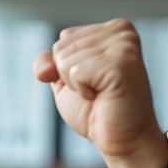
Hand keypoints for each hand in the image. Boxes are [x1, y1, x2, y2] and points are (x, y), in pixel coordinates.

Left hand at [33, 19, 167, 167]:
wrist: (122, 138)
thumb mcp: (65, 81)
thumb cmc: (97, 110)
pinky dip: (82, 92)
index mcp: (113, 29)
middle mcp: (121, 31)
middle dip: (70, 77)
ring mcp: (123, 45)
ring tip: (102, 93)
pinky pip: (74, 73)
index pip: (63, 39)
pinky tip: (104, 96)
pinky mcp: (120, 63)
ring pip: (65, 60)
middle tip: (99, 90)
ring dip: (77, 86)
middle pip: (61, 47)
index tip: (94, 82)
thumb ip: (48, 63)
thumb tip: (43, 70)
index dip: (66, 69)